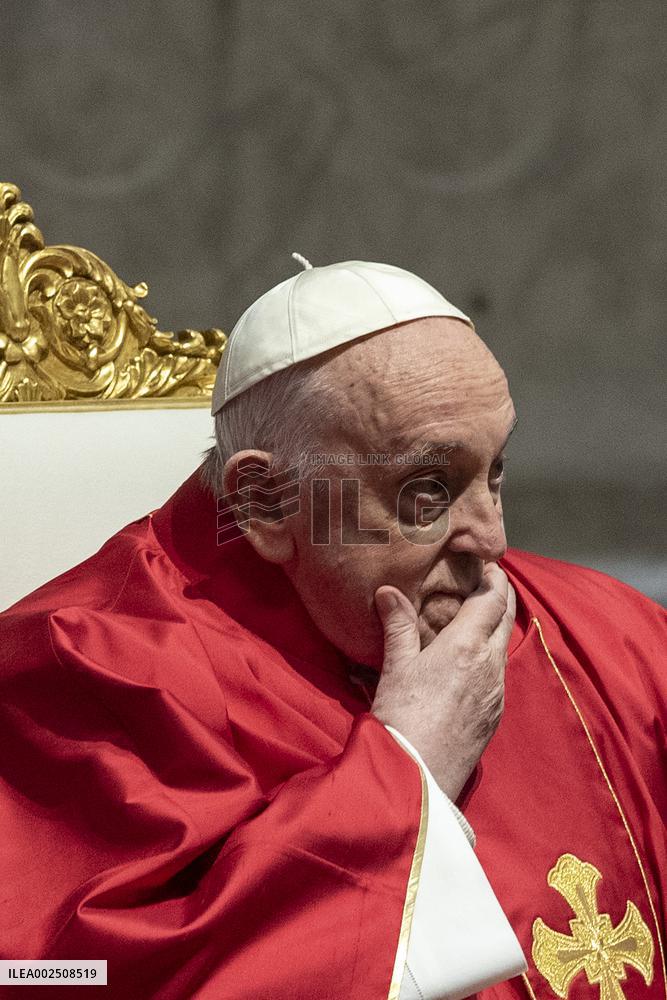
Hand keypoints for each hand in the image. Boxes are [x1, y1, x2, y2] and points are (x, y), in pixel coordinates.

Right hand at [371, 563, 515, 800]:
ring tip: (475, 618)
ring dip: (495, 628)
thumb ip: (397, 625)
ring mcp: (496, 692)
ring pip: (503, 648)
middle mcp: (490, 665)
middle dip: (501, 597)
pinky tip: (470, 662)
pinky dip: (490, 656)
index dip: (494, 577)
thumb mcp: (394, 667)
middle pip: (506, 619)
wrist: (418, 778)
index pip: (493, 599)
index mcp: (467, 646)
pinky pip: (498, 675)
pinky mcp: (494, 715)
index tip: (488, 563)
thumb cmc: (401, 718)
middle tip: (487, 581)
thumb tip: (389, 591)